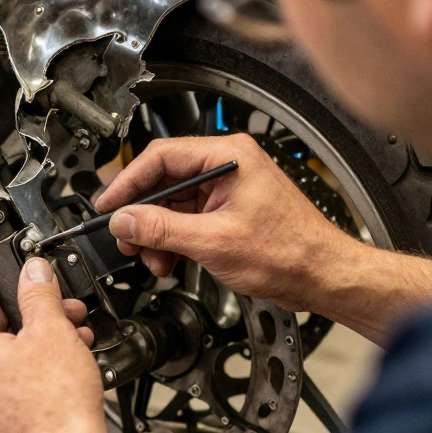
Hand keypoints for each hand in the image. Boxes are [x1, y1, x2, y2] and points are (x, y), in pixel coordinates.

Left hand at [0, 259, 107, 432]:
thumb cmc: (55, 406)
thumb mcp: (51, 331)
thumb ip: (38, 294)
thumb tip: (34, 274)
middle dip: (24, 313)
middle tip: (54, 304)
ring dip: (32, 341)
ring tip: (69, 335)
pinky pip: (1, 387)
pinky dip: (26, 371)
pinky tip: (59, 365)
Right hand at [95, 134, 355, 311]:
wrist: (322, 275)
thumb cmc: (291, 251)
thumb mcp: (213, 241)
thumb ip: (162, 229)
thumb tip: (125, 219)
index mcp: (228, 157)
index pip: (161, 157)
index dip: (129, 182)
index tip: (108, 204)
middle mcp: (227, 166)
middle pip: (163, 181)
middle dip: (141, 214)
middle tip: (126, 237)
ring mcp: (226, 189)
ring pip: (171, 204)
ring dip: (155, 233)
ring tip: (152, 257)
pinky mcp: (227, 211)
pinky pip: (185, 219)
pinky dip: (171, 240)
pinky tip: (168, 259)